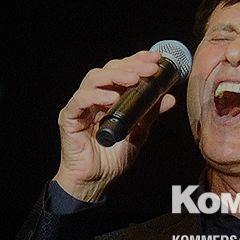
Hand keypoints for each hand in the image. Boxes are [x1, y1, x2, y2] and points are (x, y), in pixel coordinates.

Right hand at [54, 51, 176, 201]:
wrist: (96, 180)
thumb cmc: (113, 156)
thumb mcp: (138, 132)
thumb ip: (150, 114)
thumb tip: (170, 97)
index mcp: (110, 96)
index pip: (122, 70)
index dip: (137, 60)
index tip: (157, 58)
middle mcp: (94, 97)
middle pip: (109, 69)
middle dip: (132, 65)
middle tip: (151, 68)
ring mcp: (81, 106)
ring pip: (93, 79)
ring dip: (116, 76)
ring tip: (135, 79)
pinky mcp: (68, 118)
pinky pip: (79, 101)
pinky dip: (95, 96)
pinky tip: (111, 98)